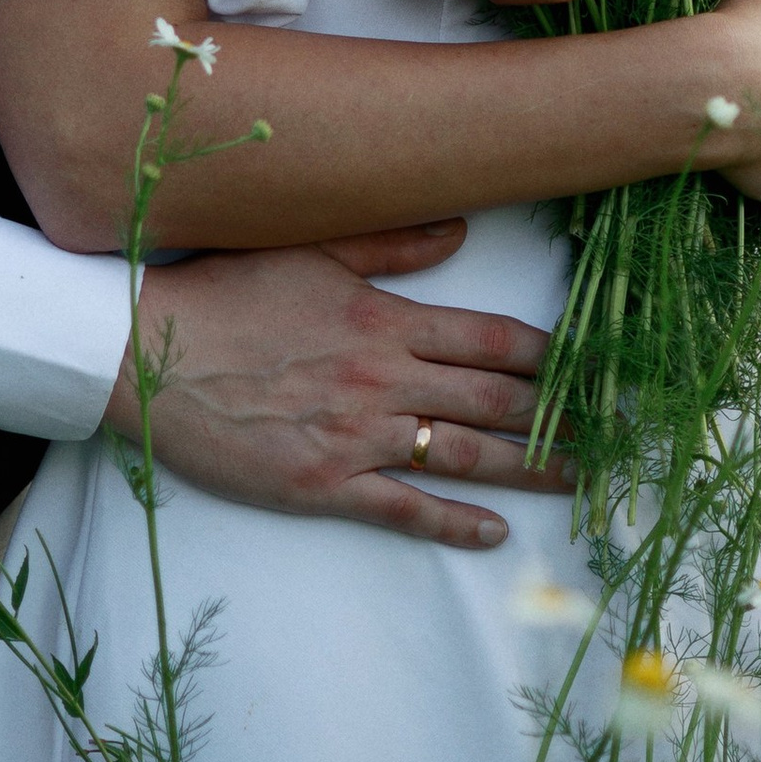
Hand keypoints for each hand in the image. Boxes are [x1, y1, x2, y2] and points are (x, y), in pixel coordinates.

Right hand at [104, 227, 573, 547]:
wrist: (148, 352)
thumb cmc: (226, 293)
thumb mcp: (312, 250)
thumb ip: (392, 244)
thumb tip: (461, 230)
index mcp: (384, 317)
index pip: (490, 337)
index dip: (550, 354)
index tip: (595, 365)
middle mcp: (383, 377)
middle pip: (494, 399)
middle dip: (559, 415)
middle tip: (612, 432)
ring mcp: (356, 436)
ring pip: (463, 454)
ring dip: (529, 468)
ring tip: (579, 479)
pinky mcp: (323, 485)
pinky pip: (403, 508)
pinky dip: (454, 522)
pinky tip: (494, 532)